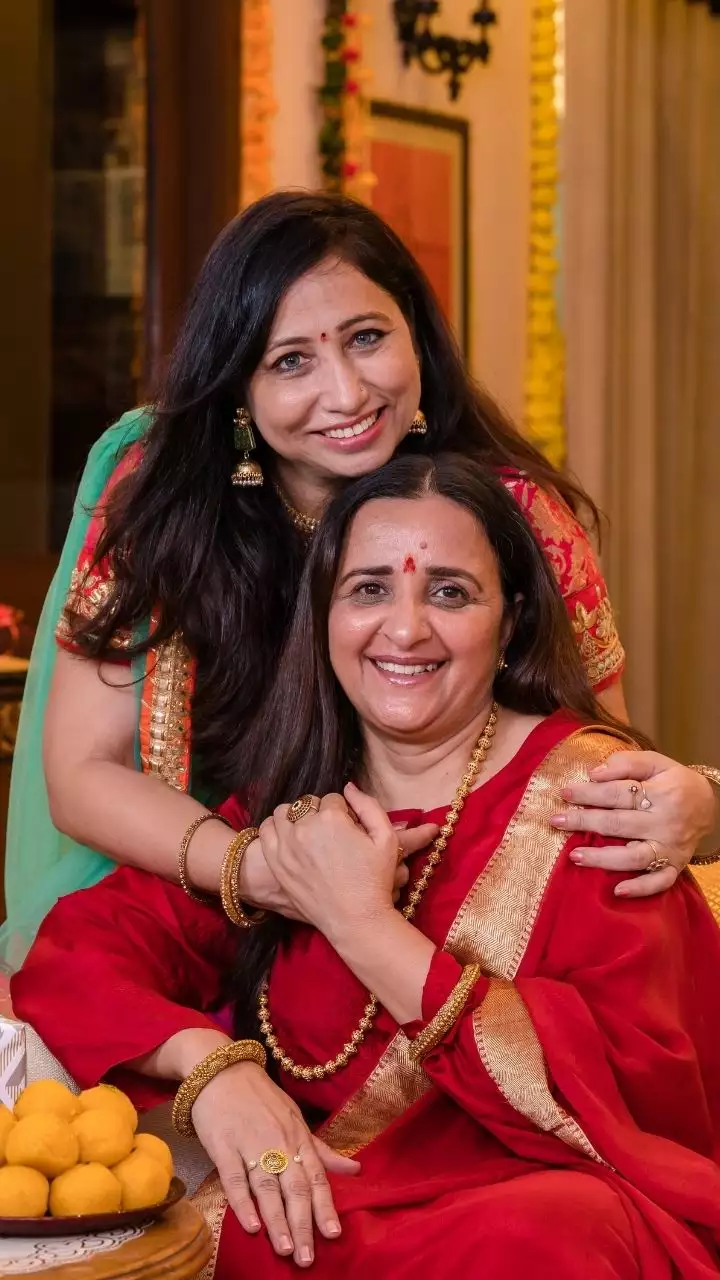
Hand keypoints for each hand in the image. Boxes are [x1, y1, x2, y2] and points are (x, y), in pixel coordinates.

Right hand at [191, 1062, 359, 1267]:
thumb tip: (356, 1169)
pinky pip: (234, 1178)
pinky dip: (243, 1203)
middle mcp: (279, 1142)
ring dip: (278, 1221)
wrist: (221, 1068)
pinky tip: (252, 1226)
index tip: (333, 1235)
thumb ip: (321, 1149)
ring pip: (267, 1187)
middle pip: (294, 1188)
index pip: (316, 1177)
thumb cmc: (260, 1097)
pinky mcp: (223, 1145)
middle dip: (303, 1225)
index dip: (325, 1207)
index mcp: (298, 1137)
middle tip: (307, 1258)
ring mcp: (250, 1144)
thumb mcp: (295, 1117)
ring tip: (286, 1250)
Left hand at [258, 785, 437, 940]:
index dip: (344, 812)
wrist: (355, 919)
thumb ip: (369, 806)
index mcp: (332, 819)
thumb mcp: (386, 839)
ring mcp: (287, 845)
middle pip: (308, 803)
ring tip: (308, 831)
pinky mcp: (276, 862)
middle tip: (330, 833)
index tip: (349, 828)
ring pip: (284, 812)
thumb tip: (348, 787)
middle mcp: (305, 828)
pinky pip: (266, 830)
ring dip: (295, 816)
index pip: (333, 798)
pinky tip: (288, 836)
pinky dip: (275, 827)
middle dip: (320, 813)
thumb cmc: (374, 881)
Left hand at [551, 751, 716, 896]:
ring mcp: (671, 848)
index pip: (619, 793)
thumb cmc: (674, 781)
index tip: (565, 793)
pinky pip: (659, 882)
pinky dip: (640, 888)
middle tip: (557, 821)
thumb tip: (594, 773)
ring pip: (634, 858)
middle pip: (619, 824)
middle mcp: (666, 823)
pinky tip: (618, 890)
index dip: (589, 793)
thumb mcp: (656, 762)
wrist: (709, 804)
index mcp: (662, 793)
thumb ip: (626, 763)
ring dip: (602, 858)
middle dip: (585, 822)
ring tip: (574, 855)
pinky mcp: (675, 866)